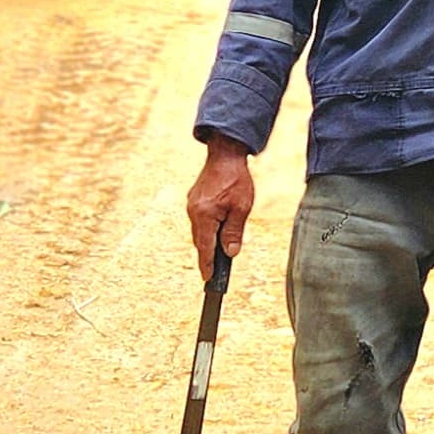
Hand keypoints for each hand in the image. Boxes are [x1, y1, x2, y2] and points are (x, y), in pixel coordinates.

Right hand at [187, 137, 255, 270]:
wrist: (225, 155)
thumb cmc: (236, 180)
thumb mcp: (241, 208)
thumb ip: (234, 232)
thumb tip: (230, 253)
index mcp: (205, 215)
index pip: (205, 247)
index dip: (207, 265)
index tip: (208, 279)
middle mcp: (194, 212)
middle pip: (200, 241)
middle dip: (208, 255)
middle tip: (215, 271)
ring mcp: (192, 206)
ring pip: (199, 231)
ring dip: (208, 240)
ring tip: (218, 251)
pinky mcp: (194, 200)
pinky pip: (199, 220)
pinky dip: (207, 228)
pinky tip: (216, 230)